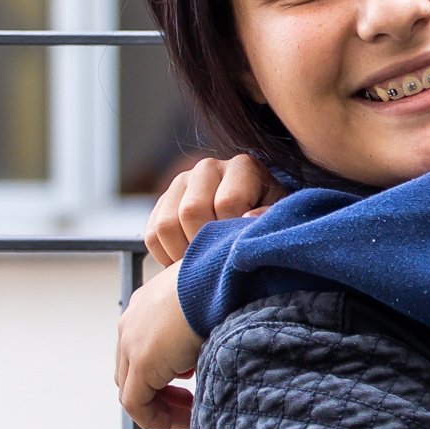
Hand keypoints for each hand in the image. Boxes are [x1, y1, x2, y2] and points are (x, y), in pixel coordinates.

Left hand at [114, 265, 204, 428]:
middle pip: (132, 371)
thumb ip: (198, 328)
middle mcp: (131, 324)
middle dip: (159, 392)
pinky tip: (176, 422)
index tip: (188, 385)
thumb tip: (210, 346)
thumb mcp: (206, 306)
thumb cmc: (221, 284)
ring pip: (132, 390)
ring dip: (158, 407)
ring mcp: (132, 344)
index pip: (142, 349)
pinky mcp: (142, 363)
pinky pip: (136, 404)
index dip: (163, 372)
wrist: (219, 277)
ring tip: (186, 416)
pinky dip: (153, 418)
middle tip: (187, 403)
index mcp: (146, 305)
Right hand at [146, 153, 271, 266]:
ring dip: (181, 253)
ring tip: (201, 262)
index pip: (227, 202)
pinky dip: (164, 255)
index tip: (237, 248)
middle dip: (203, 244)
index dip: (230, 233)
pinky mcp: (163, 200)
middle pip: (191, 211)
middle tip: (216, 260)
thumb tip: (248, 216)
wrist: (249, 217)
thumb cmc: (267, 221)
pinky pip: (151, 234)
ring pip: (166, 224)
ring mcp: (181, 181)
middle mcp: (208, 167)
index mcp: (242, 166)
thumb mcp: (278, 218)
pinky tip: (186, 259)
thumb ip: (268, 216)